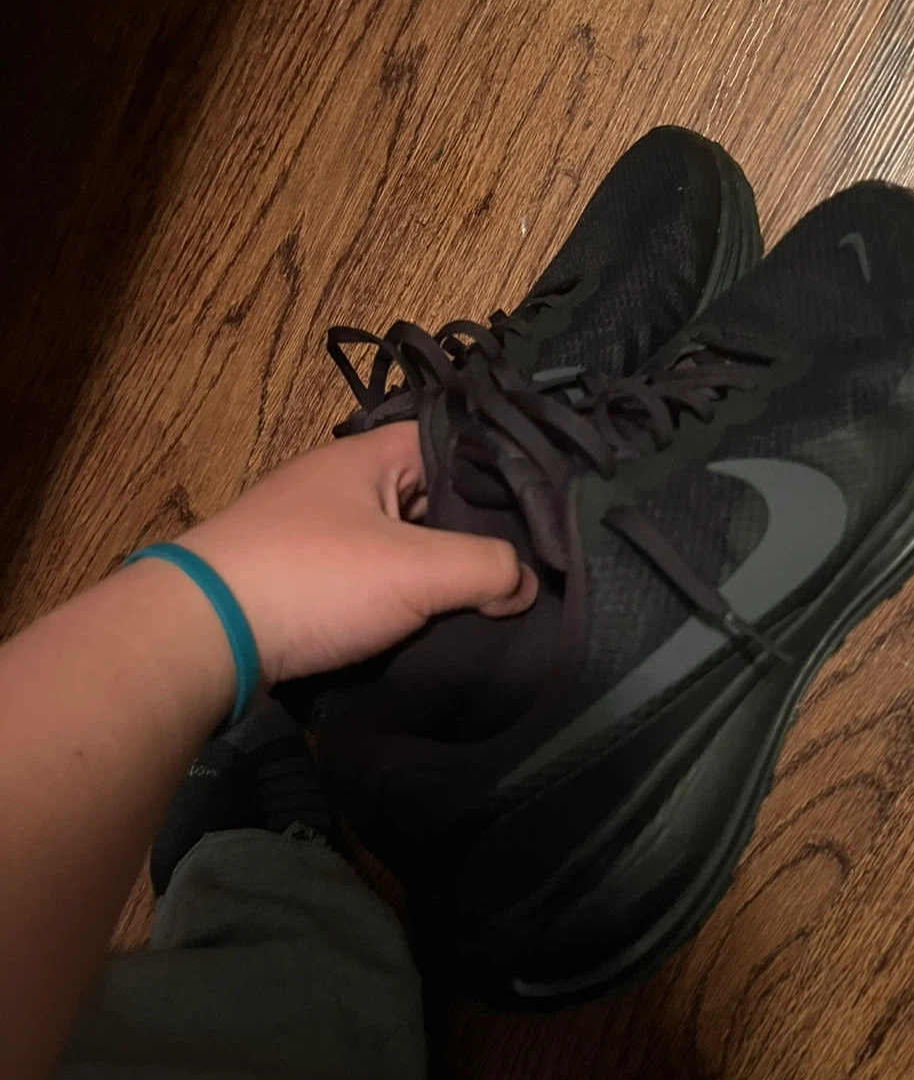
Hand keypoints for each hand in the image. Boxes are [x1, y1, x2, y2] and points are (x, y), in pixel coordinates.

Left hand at [178, 422, 536, 683]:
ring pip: (396, 544)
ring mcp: (311, 532)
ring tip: (487, 604)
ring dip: (430, 574)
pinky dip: (393, 600)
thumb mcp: (417, 569)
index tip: (543, 512)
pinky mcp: (294, 580)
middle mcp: (338, 484)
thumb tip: (528, 584)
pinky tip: (425, 627)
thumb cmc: (314, 578)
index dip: (499, 472)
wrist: (203, 636)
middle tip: (526, 567)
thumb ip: (487, 568)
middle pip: (427, 497)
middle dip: (469, 533)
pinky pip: (362, 581)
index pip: (453, 443)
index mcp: (367, 456)